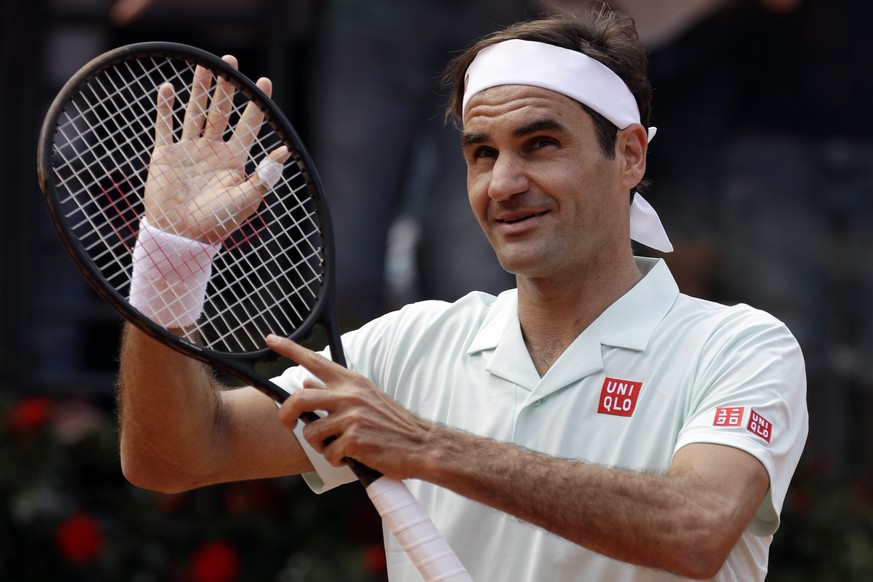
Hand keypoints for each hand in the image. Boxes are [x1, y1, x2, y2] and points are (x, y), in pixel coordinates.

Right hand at [144, 55, 290, 242]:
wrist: (181, 238)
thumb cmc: (218, 223)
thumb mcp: (246, 200)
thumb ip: (265, 176)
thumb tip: (286, 151)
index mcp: (235, 159)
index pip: (249, 124)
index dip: (257, 103)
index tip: (264, 81)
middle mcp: (213, 150)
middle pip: (221, 110)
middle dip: (227, 86)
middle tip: (231, 61)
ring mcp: (189, 150)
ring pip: (195, 112)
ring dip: (199, 89)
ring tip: (205, 64)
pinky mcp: (166, 155)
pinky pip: (165, 127)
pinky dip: (165, 108)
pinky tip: (168, 87)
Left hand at [267, 335, 431, 478]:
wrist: (421, 444)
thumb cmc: (391, 424)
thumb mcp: (366, 397)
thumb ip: (336, 389)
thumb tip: (305, 380)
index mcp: (352, 381)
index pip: (314, 359)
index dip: (289, 348)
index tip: (270, 339)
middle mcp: (349, 394)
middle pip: (298, 398)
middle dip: (286, 415)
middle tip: (289, 424)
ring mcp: (352, 416)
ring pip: (311, 432)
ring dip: (319, 446)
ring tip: (337, 448)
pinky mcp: (354, 438)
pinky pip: (328, 453)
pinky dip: (336, 460)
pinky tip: (351, 457)